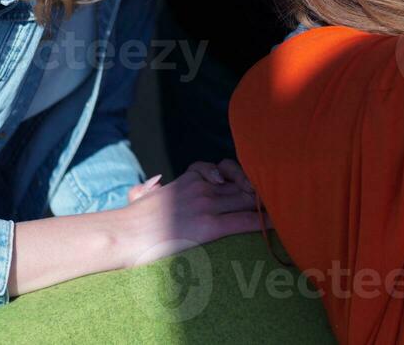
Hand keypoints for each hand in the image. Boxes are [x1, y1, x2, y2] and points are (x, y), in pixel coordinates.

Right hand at [113, 159, 263, 269]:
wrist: (122, 234)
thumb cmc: (128, 221)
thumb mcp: (141, 195)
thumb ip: (151, 186)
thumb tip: (155, 182)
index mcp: (189, 178)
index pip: (223, 170)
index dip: (241, 177)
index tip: (252, 185)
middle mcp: (201, 186)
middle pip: (240, 183)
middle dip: (259, 189)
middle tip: (277, 195)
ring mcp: (206, 203)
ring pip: (246, 199)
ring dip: (264, 203)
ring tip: (281, 207)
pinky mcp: (209, 225)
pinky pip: (244, 220)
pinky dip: (262, 222)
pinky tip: (276, 224)